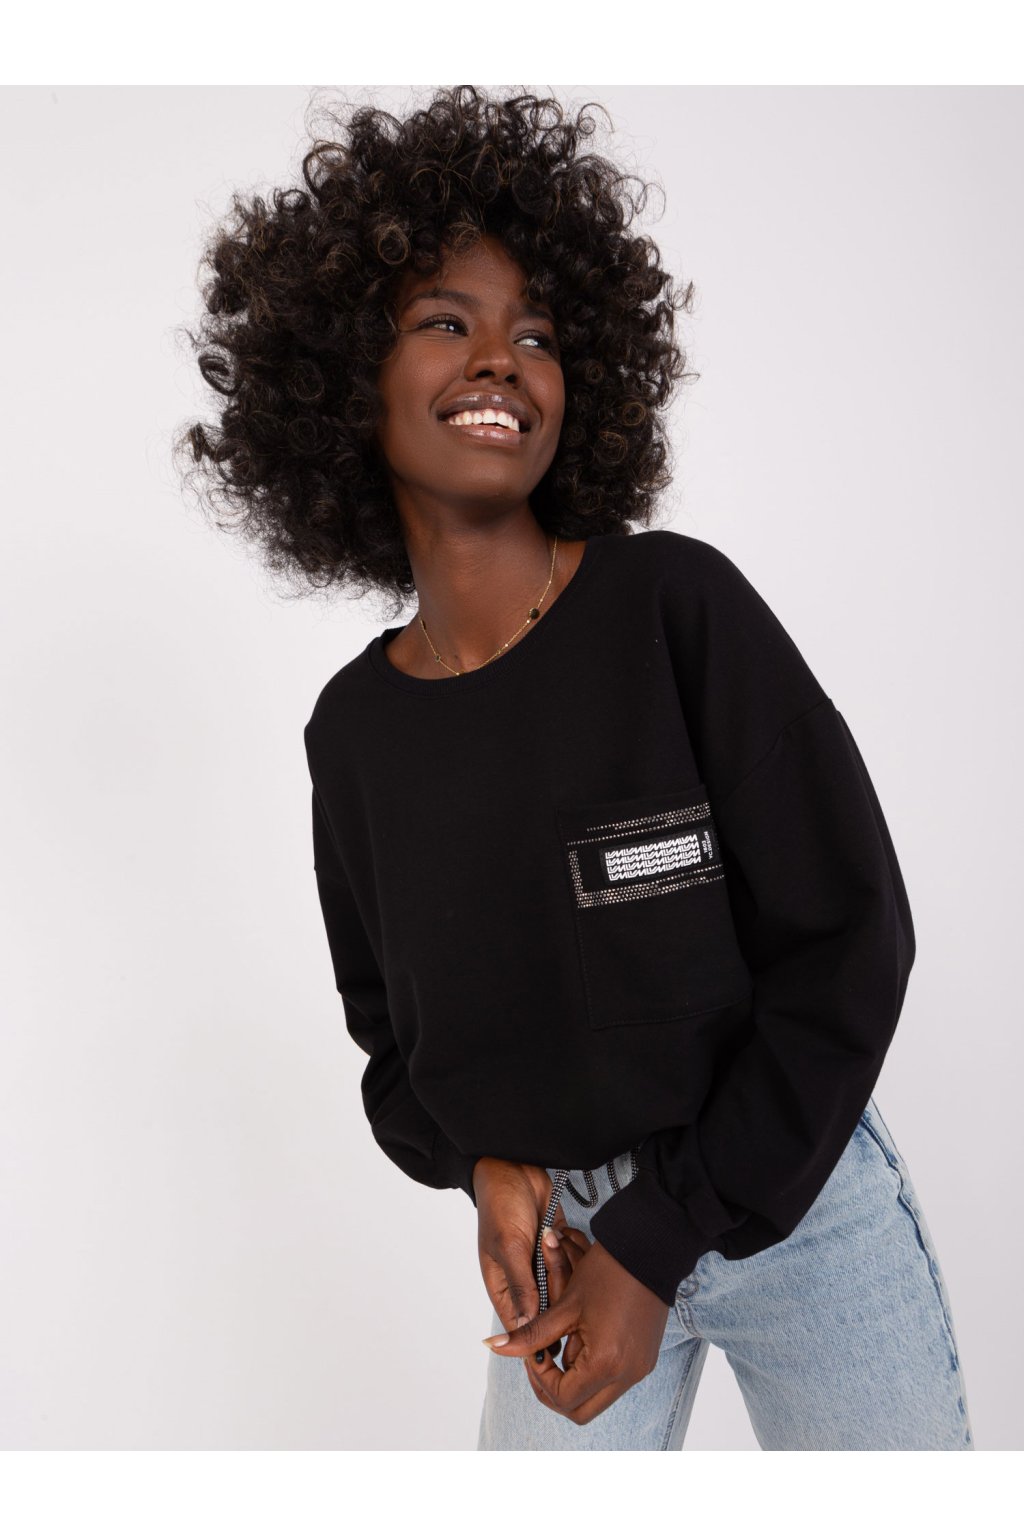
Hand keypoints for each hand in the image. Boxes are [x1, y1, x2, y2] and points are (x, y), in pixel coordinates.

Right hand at [473, 1157, 568, 1337]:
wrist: (515, 1167)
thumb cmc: (501, 1205)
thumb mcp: (508, 1247)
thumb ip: (521, 1286)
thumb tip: (527, 1327)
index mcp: (504, 1288)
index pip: (524, 1326)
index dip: (540, 1337)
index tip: (558, 1336)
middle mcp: (525, 1282)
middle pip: (553, 1307)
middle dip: (557, 1283)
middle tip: (549, 1255)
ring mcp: (544, 1266)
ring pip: (569, 1285)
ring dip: (566, 1261)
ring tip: (552, 1236)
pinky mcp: (560, 1250)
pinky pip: (577, 1263)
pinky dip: (575, 1248)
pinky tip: (563, 1231)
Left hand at [483, 1238, 669, 1425]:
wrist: (649, 1250)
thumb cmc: (606, 1272)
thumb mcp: (565, 1306)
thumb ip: (530, 1334)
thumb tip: (493, 1346)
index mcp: (606, 1363)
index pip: (563, 1398)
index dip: (540, 1378)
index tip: (533, 1352)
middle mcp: (627, 1375)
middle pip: (580, 1411)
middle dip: (554, 1391)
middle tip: (539, 1363)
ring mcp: (639, 1369)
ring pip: (596, 1398)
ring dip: (573, 1381)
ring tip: (560, 1345)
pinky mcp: (645, 1360)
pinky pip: (612, 1382)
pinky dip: (591, 1371)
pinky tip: (581, 1340)